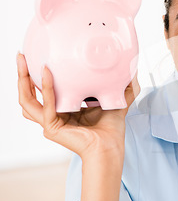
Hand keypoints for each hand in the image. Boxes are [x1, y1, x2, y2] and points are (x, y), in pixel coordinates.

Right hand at [16, 52, 140, 159]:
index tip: (37, 55)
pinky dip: (46, 88)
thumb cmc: (111, 128)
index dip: (36, 76)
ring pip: (27, 100)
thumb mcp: (113, 99)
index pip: (42, 91)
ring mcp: (50, 123)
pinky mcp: (53, 127)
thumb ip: (120, 84)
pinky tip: (47, 72)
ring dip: (23, 80)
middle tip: (21, 55)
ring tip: (24, 60)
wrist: (110, 146)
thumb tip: (132, 67)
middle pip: (28, 94)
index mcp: (62, 110)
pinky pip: (47, 104)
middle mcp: (52, 116)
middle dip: (22, 74)